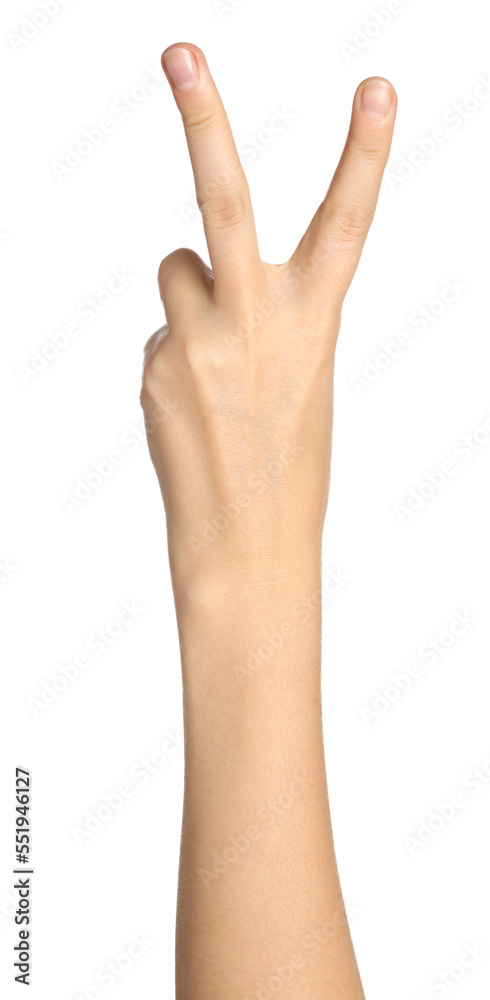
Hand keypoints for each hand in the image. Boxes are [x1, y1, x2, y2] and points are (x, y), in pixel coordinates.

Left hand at [141, 43, 396, 601]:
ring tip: (211, 368)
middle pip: (227, 199)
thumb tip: (187, 271)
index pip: (346, 223)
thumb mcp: (299, 376)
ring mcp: (198, 343)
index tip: (376, 88)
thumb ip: (259, 311)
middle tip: (180, 52)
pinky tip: (191, 408)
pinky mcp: (155, 367)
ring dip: (188, 299)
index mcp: (313, 322)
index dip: (364, 153)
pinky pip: (161, 329)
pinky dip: (173, 354)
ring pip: (175, 269)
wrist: (245, 542)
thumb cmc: (285, 460)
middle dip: (203, 119)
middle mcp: (257, 322)